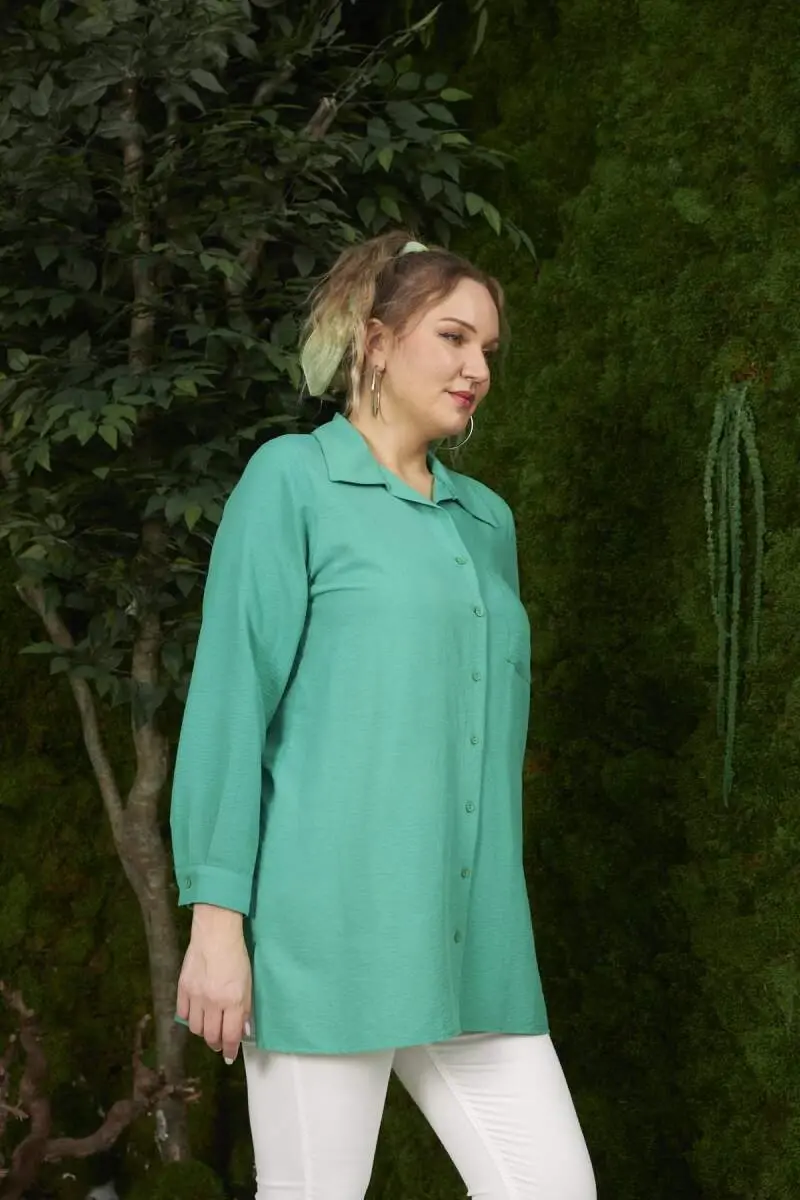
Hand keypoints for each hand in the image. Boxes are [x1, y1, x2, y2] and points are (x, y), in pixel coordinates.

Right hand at [176, 904, 251, 1062]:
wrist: (215, 934)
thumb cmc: (237, 956)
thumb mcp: (248, 983)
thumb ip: (245, 1008)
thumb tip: (243, 1032)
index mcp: (233, 1002)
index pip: (231, 1036)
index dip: (230, 1050)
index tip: (230, 1056)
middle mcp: (213, 1003)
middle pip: (211, 1036)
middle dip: (216, 1044)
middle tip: (219, 1044)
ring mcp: (196, 996)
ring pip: (195, 1028)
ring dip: (203, 1032)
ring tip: (208, 1028)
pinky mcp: (182, 988)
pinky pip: (183, 1013)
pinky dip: (190, 1018)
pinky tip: (196, 1014)